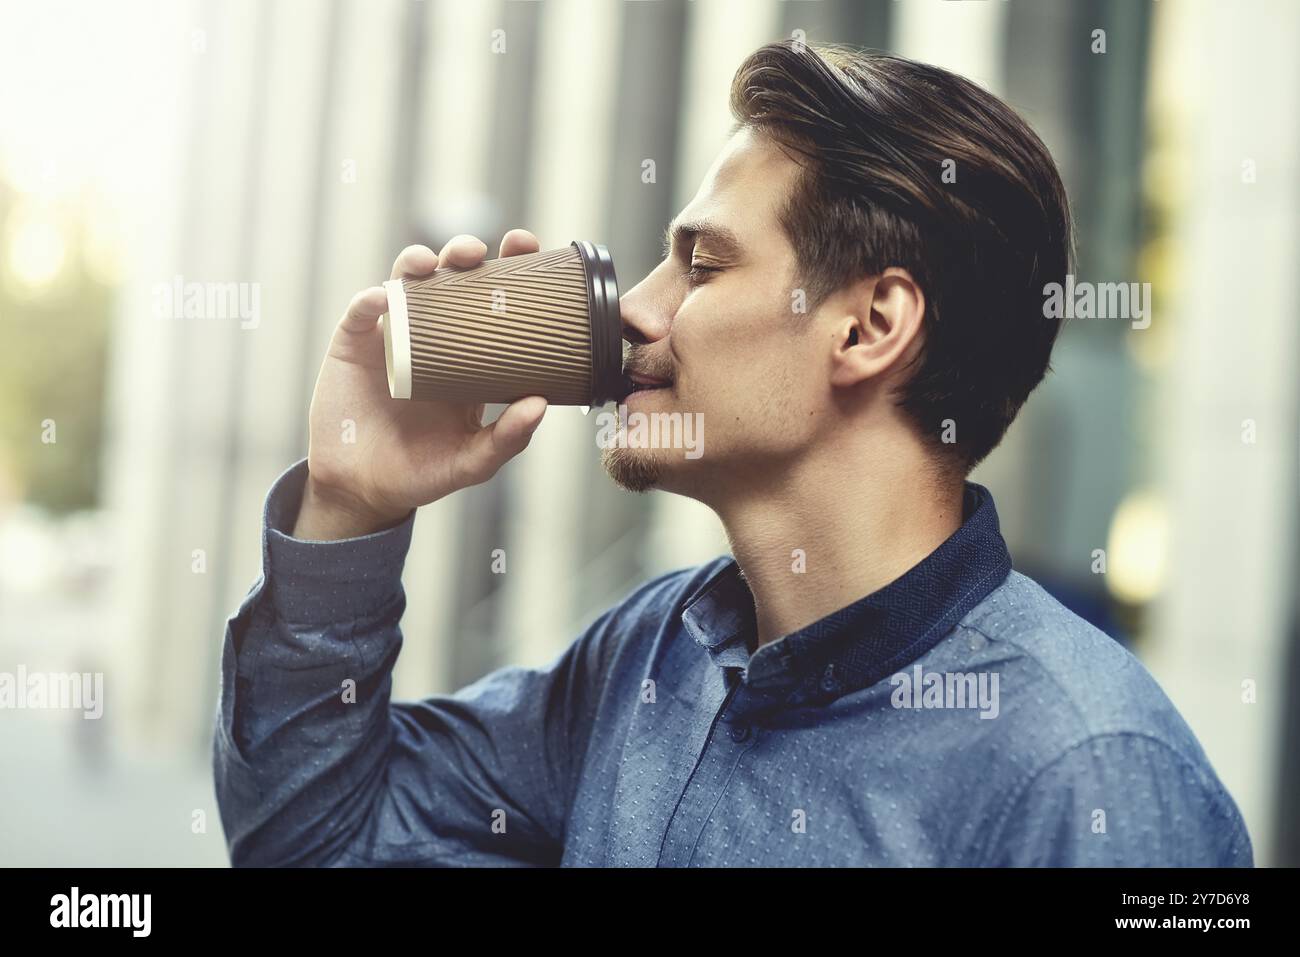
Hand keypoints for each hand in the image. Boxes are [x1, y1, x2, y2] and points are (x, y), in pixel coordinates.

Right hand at [292, 230, 547, 539]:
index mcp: (471, 353)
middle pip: (451, 276)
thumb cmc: (425, 471)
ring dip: (419, 261)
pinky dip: (370, 299)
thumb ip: (507, 438)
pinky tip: (381, 298)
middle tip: (480, 252)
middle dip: (465, 251)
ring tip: (432, 264)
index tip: (528, 247)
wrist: (363, 488)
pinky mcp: (355, 343)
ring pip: (406, 280)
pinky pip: (361, 311)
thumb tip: (539, 404)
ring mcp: (392, 333)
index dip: (511, 268)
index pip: (494, 299)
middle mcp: (433, 333)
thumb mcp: (473, 461)